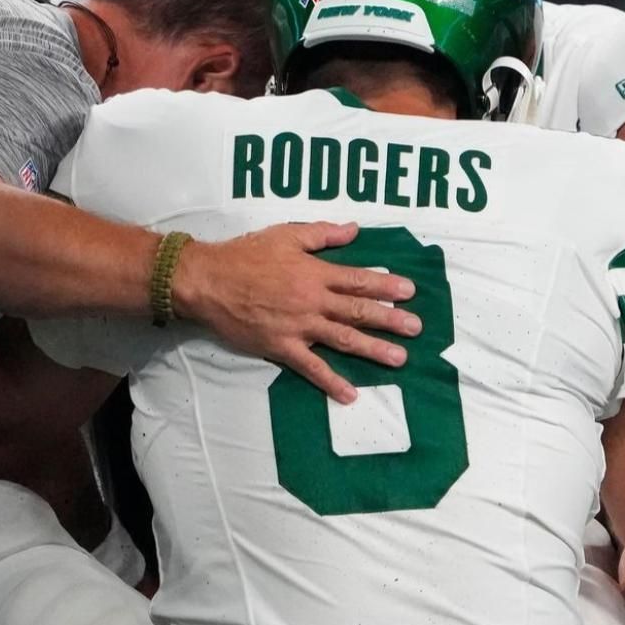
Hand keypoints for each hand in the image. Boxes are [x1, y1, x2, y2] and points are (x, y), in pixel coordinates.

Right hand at [171, 222, 420, 403]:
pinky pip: (311, 367)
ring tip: (399, 359)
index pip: (358, 279)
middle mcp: (313, 300)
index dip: (386, 284)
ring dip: (373, 350)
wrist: (207, 281)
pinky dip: (331, 381)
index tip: (410, 291)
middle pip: (358, 311)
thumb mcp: (286, 235)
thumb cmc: (245, 255)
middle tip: (416, 328)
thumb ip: (322, 234)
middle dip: (390, 319)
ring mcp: (299, 326)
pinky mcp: (282, 347)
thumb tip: (354, 230)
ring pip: (343, 339)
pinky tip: (350, 394)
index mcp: (315, 272)